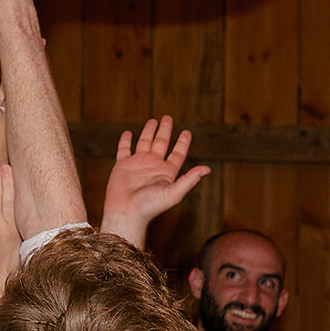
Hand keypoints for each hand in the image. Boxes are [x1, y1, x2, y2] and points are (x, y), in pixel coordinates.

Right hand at [100, 116, 209, 248]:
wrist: (125, 213)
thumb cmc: (150, 207)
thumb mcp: (173, 193)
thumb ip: (189, 180)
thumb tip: (207, 169)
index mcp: (166, 172)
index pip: (177, 153)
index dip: (182, 142)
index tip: (186, 132)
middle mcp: (153, 166)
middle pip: (161, 143)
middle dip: (165, 130)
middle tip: (168, 117)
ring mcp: (137, 165)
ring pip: (144, 143)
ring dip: (148, 132)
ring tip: (152, 120)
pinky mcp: (122, 165)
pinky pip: (124, 149)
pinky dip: (125, 141)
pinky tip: (128, 133)